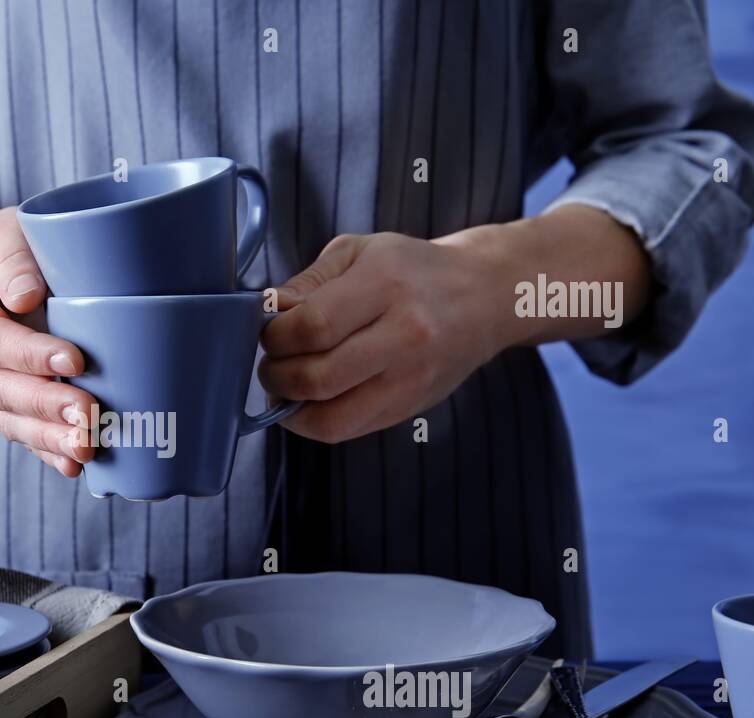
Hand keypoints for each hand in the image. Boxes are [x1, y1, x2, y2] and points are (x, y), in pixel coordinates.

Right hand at [0, 207, 93, 475]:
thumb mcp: (4, 228)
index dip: (28, 355)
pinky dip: (46, 450)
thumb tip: (25, 296)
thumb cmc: (4, 244)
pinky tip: (74, 464)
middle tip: (88, 415)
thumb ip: (14, 256)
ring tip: (85, 447)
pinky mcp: (0, 399)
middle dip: (43, 405)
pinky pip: (18, 431)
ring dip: (47, 437)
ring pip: (6, 417)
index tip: (74, 361)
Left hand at [258, 207, 649, 442]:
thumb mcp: (359, 252)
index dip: (274, 337)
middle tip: (271, 363)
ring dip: (291, 408)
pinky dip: (315, 422)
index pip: (312, 326)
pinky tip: (310, 401)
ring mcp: (411, 378)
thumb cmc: (412, 269)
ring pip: (331, 418)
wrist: (486, 296)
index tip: (267, 332)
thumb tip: (267, 314)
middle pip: (317, 378)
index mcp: (387, 284)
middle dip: (276, 376)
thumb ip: (308, 282)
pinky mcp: (411, 406)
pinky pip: (349, 430)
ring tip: (285, 387)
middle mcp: (404, 334)